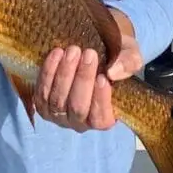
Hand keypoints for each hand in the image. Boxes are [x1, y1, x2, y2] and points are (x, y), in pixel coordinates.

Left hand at [34, 9, 141, 131]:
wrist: (93, 49)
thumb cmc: (116, 59)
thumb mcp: (130, 56)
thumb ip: (129, 63)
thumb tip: (114, 72)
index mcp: (104, 119)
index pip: (100, 118)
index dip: (100, 100)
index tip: (102, 77)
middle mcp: (79, 123)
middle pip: (77, 108)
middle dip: (82, 80)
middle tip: (89, 54)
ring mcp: (58, 116)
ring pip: (57, 100)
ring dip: (64, 74)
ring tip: (72, 51)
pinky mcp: (42, 104)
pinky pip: (41, 92)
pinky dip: (48, 72)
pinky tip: (57, 54)